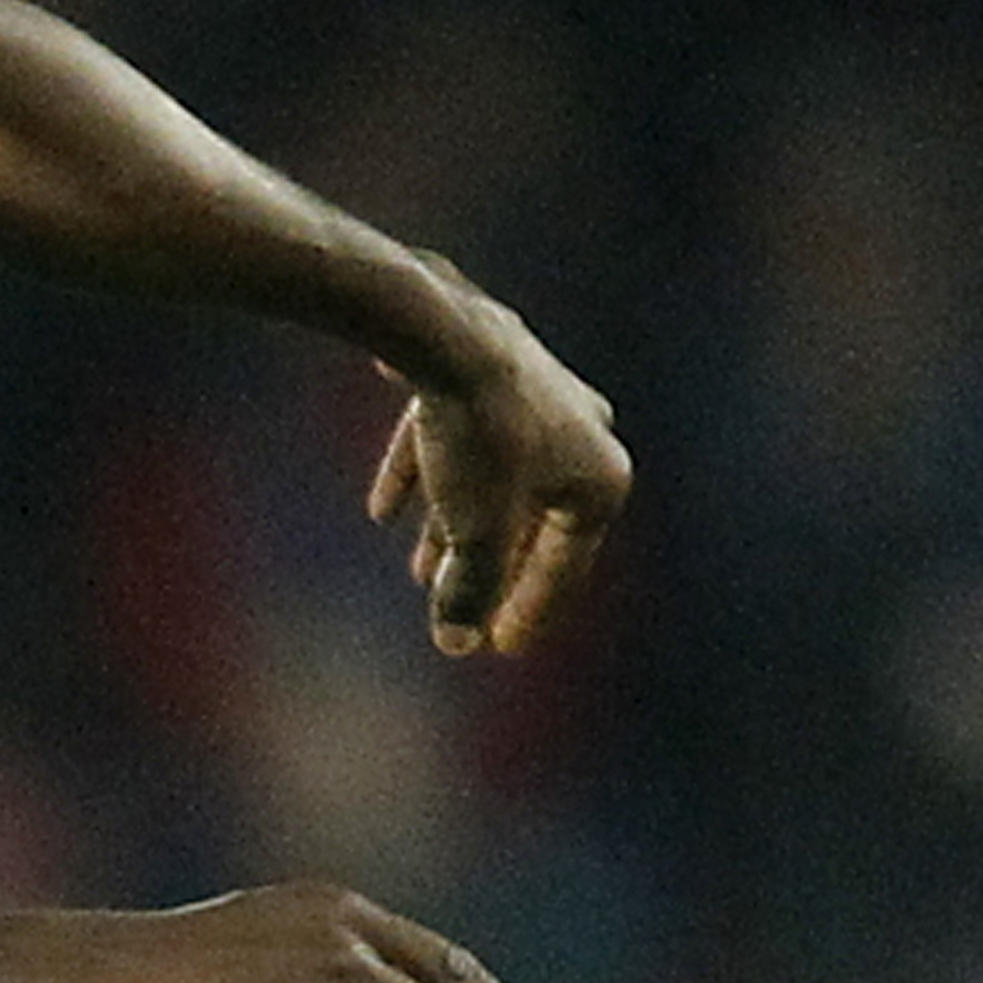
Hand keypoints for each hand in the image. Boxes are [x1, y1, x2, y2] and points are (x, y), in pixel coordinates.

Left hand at [365, 293, 625, 654]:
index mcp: (602, 475)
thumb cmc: (478, 438)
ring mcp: (536, 394)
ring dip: (455, 527)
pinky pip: (454, 436)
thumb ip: (468, 590)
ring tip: (419, 570)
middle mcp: (583, 429)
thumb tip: (456, 643)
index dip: (533, 607)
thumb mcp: (475, 530)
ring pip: (493, 478)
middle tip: (464, 609)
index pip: (570, 560)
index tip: (503, 647)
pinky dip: (423, 474)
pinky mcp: (483, 368)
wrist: (444, 336)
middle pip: (534, 518)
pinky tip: (380, 512)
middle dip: (492, 565)